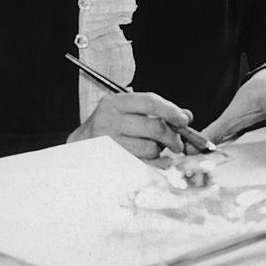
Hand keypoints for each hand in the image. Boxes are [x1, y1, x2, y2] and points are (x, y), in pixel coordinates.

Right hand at [67, 92, 192, 159]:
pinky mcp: (111, 162)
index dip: (170, 110)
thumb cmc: (107, 129)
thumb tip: (186, 116)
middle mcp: (109, 120)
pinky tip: (151, 161)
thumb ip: (155, 112)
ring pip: (150, 148)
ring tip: (153, 150)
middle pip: (153, 127)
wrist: (79, 149)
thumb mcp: (127, 112)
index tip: (184, 120)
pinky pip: (143, 165)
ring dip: (159, 152)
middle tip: (178, 144)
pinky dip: (153, 164)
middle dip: (172, 137)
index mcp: (114, 103)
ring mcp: (108, 142)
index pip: (149, 101)